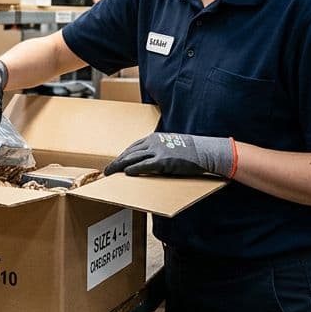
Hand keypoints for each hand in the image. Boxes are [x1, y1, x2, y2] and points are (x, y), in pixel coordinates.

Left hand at [103, 132, 234, 177]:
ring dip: (120, 166)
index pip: (132, 147)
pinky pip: (144, 165)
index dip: (122, 156)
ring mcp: (157, 151)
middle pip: (129, 152)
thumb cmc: (189, 151)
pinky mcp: (163, 161)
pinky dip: (133, 169)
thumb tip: (149, 160)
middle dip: (117, 162)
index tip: (115, 163)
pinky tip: (127, 173)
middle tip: (107, 170)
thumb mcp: (170, 145)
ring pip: (132, 158)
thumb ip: (158, 150)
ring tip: (111, 173)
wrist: (203, 151)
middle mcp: (153, 142)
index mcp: (154, 138)